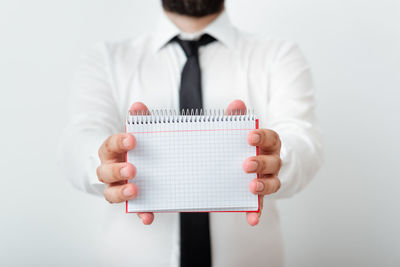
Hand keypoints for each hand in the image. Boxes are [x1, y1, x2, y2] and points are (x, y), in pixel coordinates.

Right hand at [96, 102, 153, 224]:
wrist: (123, 165)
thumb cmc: (130, 148)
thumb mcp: (134, 132)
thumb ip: (138, 120)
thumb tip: (138, 106)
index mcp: (110, 152)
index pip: (109, 145)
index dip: (118, 142)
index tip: (131, 139)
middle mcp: (108, 171)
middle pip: (105, 172)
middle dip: (117, 170)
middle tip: (132, 169)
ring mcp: (116, 188)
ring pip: (111, 194)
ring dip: (122, 193)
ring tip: (134, 190)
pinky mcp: (129, 201)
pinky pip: (133, 210)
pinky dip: (140, 214)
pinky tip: (148, 217)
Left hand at [226, 100, 281, 225]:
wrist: (269, 162)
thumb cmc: (254, 145)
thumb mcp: (248, 130)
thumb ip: (239, 118)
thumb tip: (235, 104)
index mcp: (271, 143)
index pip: (271, 137)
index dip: (262, 137)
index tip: (250, 136)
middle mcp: (275, 161)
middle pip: (273, 162)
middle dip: (261, 163)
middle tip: (247, 164)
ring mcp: (270, 179)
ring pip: (272, 183)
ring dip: (264, 186)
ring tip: (252, 187)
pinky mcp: (262, 194)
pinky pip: (261, 204)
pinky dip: (256, 211)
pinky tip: (252, 219)